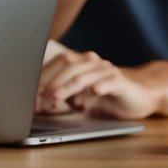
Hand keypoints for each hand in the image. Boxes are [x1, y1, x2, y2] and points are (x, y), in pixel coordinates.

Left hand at [36, 47, 158, 119]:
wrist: (137, 98)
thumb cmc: (106, 100)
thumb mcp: (80, 100)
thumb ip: (62, 99)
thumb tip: (37, 105)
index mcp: (81, 63)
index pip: (57, 63)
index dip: (42, 77)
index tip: (29, 94)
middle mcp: (92, 62)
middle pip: (68, 65)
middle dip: (50, 83)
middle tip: (38, 99)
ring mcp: (107, 70)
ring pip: (83, 76)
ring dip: (66, 87)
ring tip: (54, 97)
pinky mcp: (120, 82)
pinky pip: (108, 82)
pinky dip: (98, 87)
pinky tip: (92, 93)